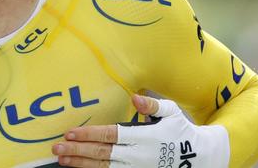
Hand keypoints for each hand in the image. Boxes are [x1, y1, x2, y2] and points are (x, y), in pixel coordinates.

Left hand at [52, 95, 229, 167]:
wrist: (200, 158)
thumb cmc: (181, 131)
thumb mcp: (171, 113)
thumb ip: (152, 105)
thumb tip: (135, 97)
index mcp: (143, 136)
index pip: (110, 135)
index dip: (89, 135)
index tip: (70, 133)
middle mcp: (138, 155)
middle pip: (102, 154)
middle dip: (77, 151)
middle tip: (57, 149)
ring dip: (81, 164)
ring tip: (63, 160)